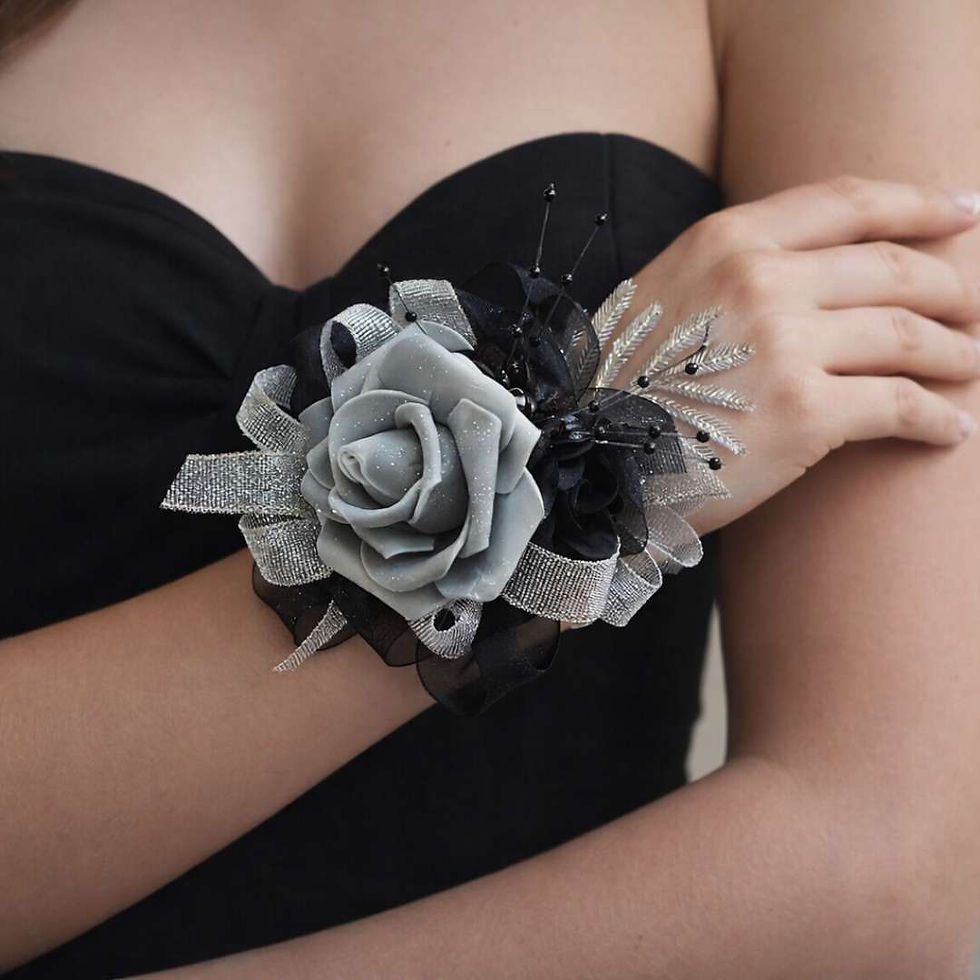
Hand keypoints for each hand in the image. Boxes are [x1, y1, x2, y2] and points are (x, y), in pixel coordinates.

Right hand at [614, 175, 979, 535]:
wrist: (588, 460)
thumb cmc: (619, 386)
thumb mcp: (660, 295)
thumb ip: (728, 268)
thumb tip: (799, 267)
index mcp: (727, 241)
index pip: (847, 202)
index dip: (917, 203)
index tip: (962, 211)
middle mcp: (763, 280)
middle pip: (894, 267)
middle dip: (952, 286)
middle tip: (974, 308)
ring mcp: (786, 344)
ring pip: (910, 333)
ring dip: (956, 353)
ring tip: (970, 367)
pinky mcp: (805, 413)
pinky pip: (901, 404)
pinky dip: (939, 418)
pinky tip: (952, 429)